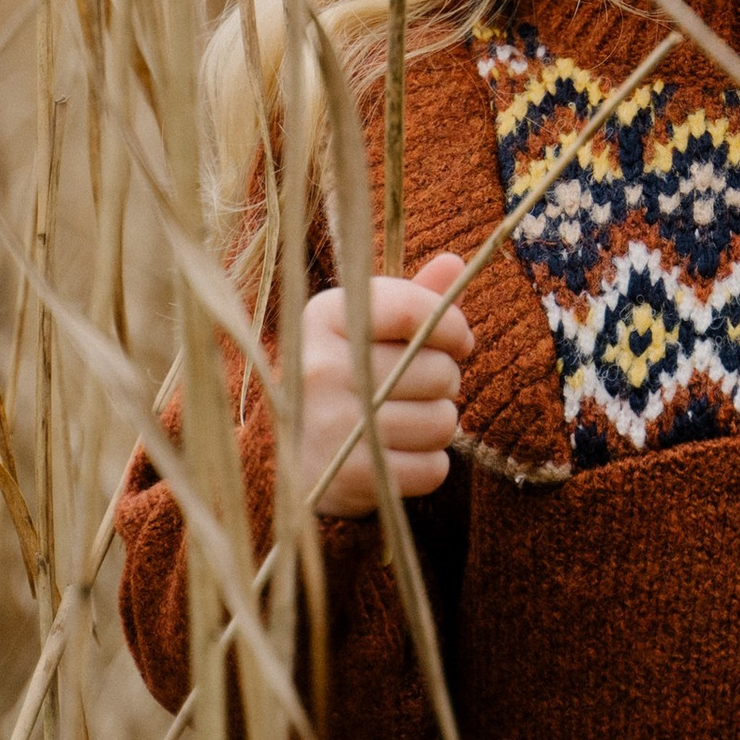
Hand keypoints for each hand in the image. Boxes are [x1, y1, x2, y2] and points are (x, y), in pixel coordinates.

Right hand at [301, 248, 473, 517]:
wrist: (282, 455)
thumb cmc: (340, 375)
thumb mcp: (364, 327)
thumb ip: (412, 299)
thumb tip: (454, 263)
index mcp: (325, 317)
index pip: (416, 310)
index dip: (453, 327)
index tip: (457, 341)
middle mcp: (321, 367)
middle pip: (439, 370)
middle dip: (445, 381)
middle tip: (419, 388)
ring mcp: (330, 424)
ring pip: (441, 422)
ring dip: (439, 424)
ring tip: (410, 420)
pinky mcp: (345, 477)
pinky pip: (432, 469)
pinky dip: (430, 465)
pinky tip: (402, 455)